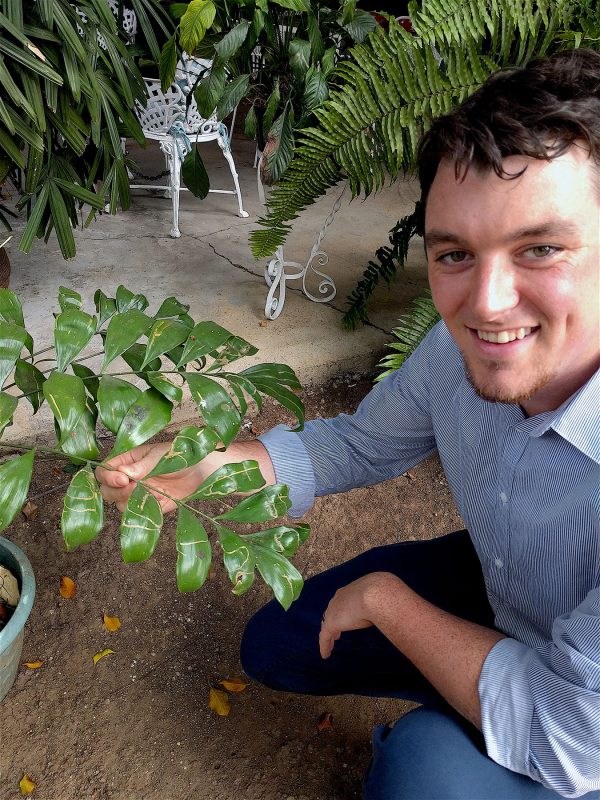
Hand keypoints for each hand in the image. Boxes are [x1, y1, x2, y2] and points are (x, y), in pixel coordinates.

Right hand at [96, 439, 275, 512]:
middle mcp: (130, 478)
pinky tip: (156, 503)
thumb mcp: (161, 456)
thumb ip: (143, 466)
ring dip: (129, 502)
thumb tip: (124, 474)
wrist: (207, 468)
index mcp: (128, 460)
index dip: (108, 476)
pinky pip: (141, 514)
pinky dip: (144, 511)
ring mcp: (140, 493)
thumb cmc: (184, 453)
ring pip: (121, 505)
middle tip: (132, 488)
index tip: (122, 479)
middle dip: (116, 492)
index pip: (105, 470)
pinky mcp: (153, 506)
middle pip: (107, 491)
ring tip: (147, 494)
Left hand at [319, 572, 400, 658]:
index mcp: (350, 591)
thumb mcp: (378, 599)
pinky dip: (324, 646)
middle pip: (333, 612)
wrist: (374, 594)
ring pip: (327, 625)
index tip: (346, 618)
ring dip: (329, 635)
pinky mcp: (331, 623)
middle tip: (336, 632)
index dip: (344, 611)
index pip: (343, 602)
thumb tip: (387, 610)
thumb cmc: (380, 595)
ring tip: (329, 645)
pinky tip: (325, 655)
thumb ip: (377, 605)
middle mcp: (339, 599)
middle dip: (334, 621)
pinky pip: (325, 637)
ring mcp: (333, 611)